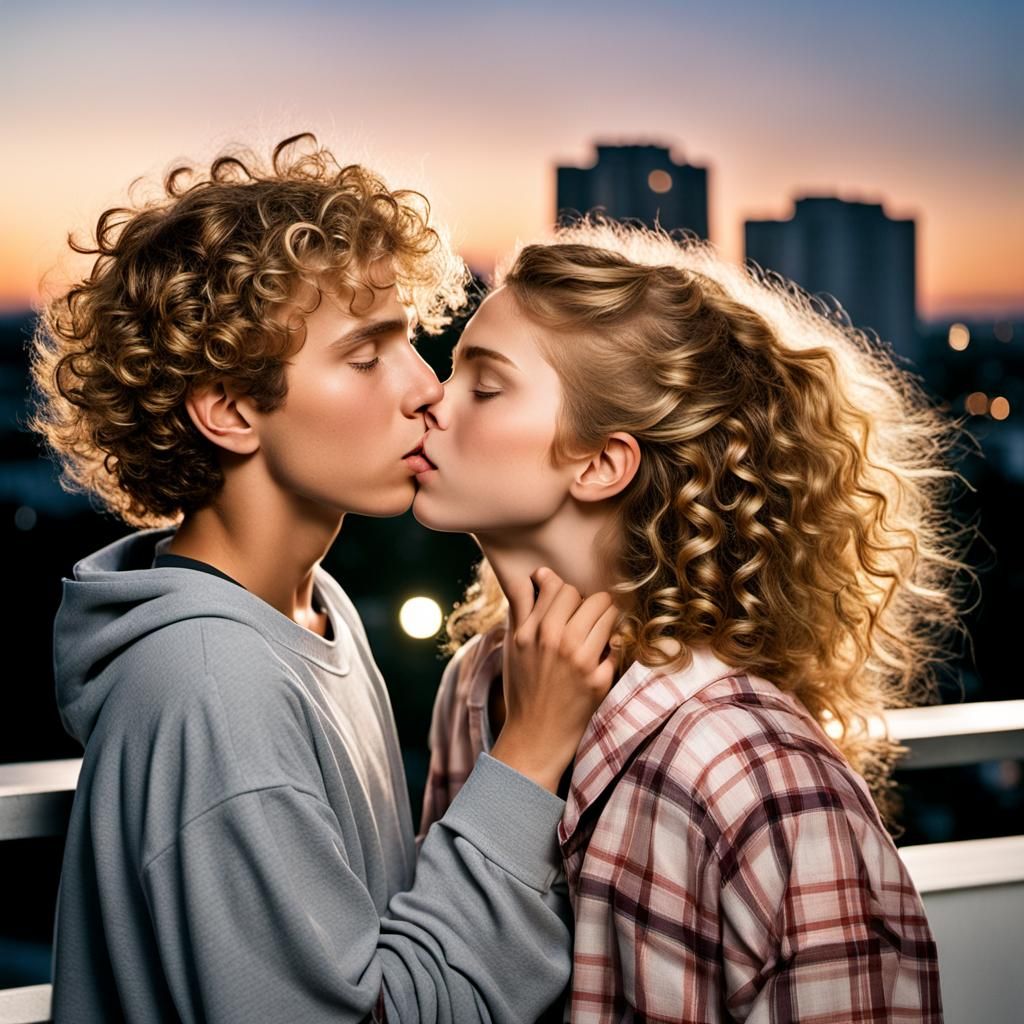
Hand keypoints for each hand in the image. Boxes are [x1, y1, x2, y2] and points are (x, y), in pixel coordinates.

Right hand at [490, 567, 618, 792]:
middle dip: (590, 604)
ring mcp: (580, 660)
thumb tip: (537, 575)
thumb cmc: (523, 689)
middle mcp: (555, 641)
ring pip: (608, 613)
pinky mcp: (600, 680)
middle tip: (587, 619)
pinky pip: (618, 644)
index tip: (567, 605)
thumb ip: (521, 607)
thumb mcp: (513, 646)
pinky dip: (613, 647)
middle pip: (588, 596)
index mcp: (531, 631)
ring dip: (606, 621)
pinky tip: (602, 657)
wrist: (535, 737)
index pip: (560, 587)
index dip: (566, 594)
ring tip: (597, 634)